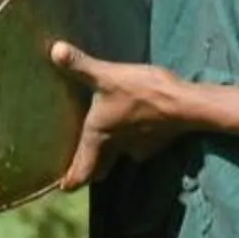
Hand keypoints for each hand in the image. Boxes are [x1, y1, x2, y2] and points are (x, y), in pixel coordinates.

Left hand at [52, 42, 188, 189]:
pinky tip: (136, 128)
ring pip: (120, 157)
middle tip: (80, 170)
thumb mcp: (107, 75)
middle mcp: (116, 147)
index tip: (64, 188)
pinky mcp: (156, 142)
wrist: (184, 105)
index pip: (82, 171)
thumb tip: (54, 50)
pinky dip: (135, 141)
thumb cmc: (141, 92)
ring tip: (106, 145)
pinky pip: (139, 147)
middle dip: (91, 170)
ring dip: (112, 155)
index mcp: (98, 136)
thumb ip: (80, 65)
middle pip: (100, 168)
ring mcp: (138, 147)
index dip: (71, 181)